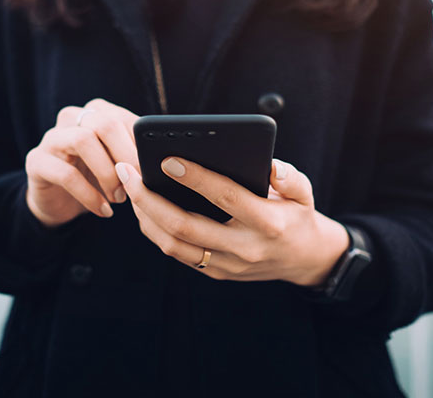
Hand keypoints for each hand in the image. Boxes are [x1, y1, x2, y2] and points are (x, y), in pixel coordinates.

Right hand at [24, 98, 140, 227]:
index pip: (121, 116)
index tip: (151, 167)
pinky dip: (90, 195)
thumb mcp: (117, 164)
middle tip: (137, 181)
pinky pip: (66, 174)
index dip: (138, 142)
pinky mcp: (36, 162)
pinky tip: (103, 210)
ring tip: (119, 197)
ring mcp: (50, 138)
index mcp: (94, 113)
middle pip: (103, 123)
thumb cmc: (95, 178)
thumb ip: (135, 155)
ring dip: (107, 172)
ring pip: (82, 140)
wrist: (59, 202)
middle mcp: (71, 119)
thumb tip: (161, 160)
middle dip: (125, 155)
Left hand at [114, 156, 349, 286]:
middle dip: (150, 198)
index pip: (226, 197)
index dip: (196, 178)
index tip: (168, 159)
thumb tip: (270, 165)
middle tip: (128, 171)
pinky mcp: (216, 273)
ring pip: (174, 245)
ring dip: (145, 216)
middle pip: (185, 226)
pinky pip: (178, 253)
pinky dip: (155, 230)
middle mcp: (244, 248)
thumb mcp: (305, 193)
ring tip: (130, 186)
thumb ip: (290, 177)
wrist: (304, 260)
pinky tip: (144, 207)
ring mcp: (227, 265)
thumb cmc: (297, 216)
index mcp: (268, 223)